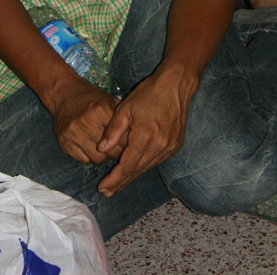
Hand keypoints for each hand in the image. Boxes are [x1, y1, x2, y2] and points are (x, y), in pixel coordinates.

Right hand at [50, 79, 124, 163]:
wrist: (63, 95)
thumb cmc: (89, 97)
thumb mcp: (108, 99)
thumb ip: (121, 115)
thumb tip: (137, 132)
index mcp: (101, 110)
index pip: (121, 136)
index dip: (128, 143)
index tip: (131, 145)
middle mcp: (87, 123)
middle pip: (110, 150)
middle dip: (118, 152)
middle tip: (120, 150)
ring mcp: (74, 134)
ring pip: (98, 159)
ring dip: (104, 157)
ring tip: (107, 150)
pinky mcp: (65, 143)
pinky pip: (84, 160)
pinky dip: (90, 157)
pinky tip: (93, 149)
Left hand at [96, 64, 197, 196]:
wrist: (176, 85)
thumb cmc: (149, 93)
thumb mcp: (125, 108)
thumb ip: (113, 130)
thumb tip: (101, 149)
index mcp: (144, 137)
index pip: (127, 167)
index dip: (114, 180)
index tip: (102, 188)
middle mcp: (159, 146)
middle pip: (137, 171)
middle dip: (120, 182)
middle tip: (106, 191)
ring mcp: (169, 147)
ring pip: (147, 167)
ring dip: (132, 175)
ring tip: (117, 183)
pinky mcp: (175, 145)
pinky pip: (156, 160)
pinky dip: (144, 165)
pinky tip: (135, 167)